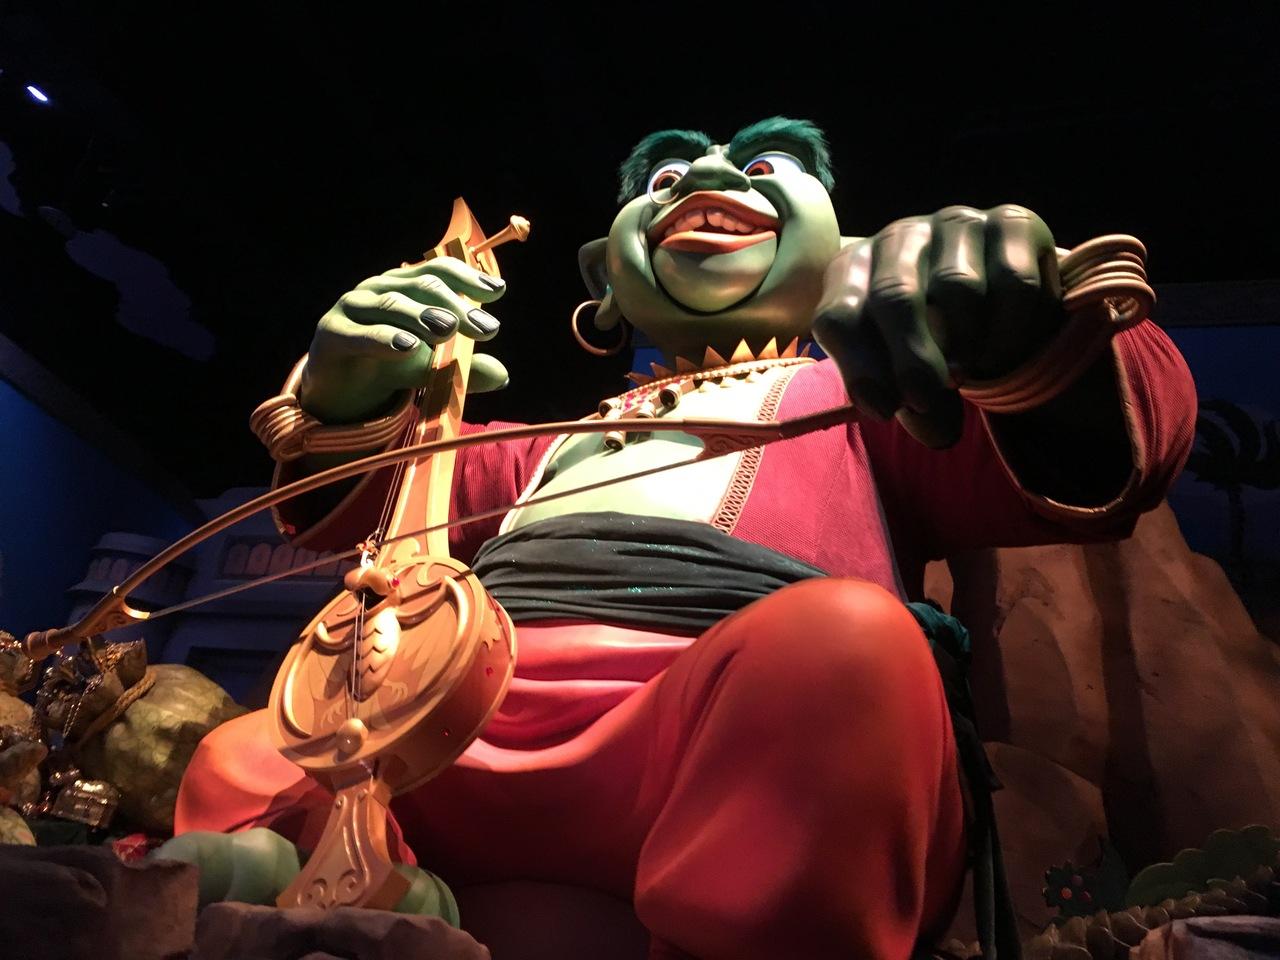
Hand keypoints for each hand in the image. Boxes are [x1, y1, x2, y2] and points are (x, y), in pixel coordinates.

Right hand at [300, 257, 506, 423]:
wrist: (338, 388)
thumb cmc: (387, 365)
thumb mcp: (431, 367)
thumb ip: (463, 369)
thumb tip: (503, 374)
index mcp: (405, 286)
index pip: (438, 271)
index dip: (468, 278)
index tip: (498, 292)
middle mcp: (379, 288)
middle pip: (421, 285)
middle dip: (456, 305)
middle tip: (486, 329)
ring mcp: (353, 307)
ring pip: (392, 304)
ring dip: (423, 315)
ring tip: (449, 330)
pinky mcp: (332, 334)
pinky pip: (360, 334)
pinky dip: (384, 338)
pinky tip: (409, 347)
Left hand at [812, 204, 1064, 447]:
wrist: (997, 304)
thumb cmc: (933, 341)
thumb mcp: (903, 372)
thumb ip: (907, 400)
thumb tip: (937, 429)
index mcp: (853, 270)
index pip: (839, 315)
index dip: (859, 368)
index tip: (884, 410)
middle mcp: (899, 236)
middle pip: (894, 296)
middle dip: (911, 359)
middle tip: (927, 400)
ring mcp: (954, 222)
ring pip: (959, 288)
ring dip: (967, 346)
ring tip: (970, 371)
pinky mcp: (1010, 221)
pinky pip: (1014, 282)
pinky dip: (1012, 330)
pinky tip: (1007, 349)